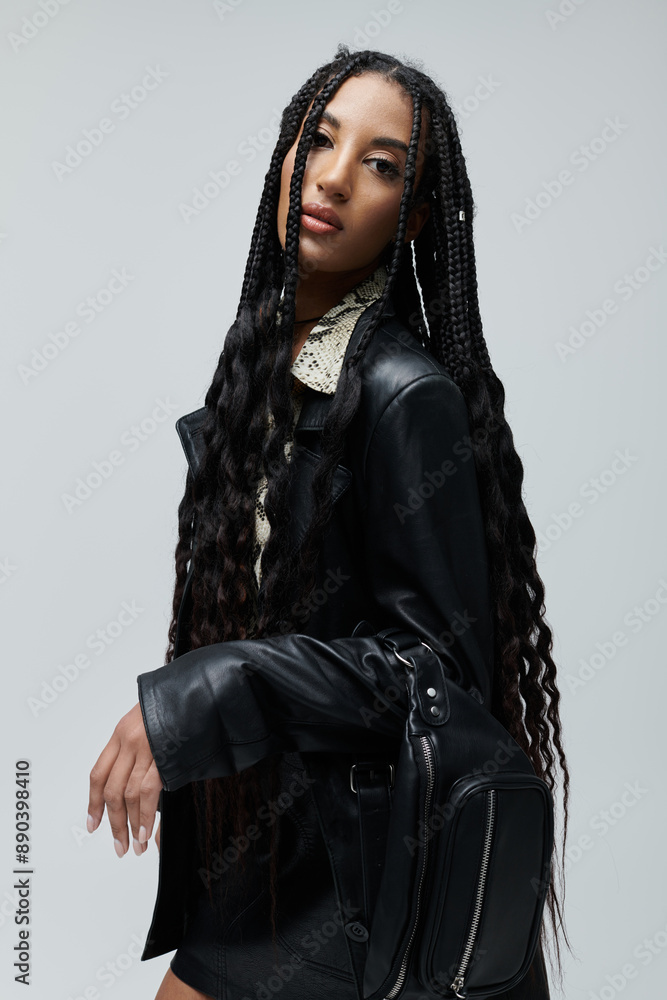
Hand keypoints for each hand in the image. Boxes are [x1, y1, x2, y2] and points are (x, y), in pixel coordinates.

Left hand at [87, 701, 163, 856]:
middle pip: (111, 790)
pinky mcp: (164, 754)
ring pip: (128, 795)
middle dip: (114, 824)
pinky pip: (148, 791)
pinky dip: (145, 815)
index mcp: (121, 733)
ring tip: (135, 846)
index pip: (98, 774)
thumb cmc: (177, 703)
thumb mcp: (149, 721)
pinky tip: (146, 832)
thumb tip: (137, 789)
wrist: (199, 687)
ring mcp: (146, 747)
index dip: (93, 803)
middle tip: (118, 846)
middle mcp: (129, 741)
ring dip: (131, 825)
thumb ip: (139, 749)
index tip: (93, 825)